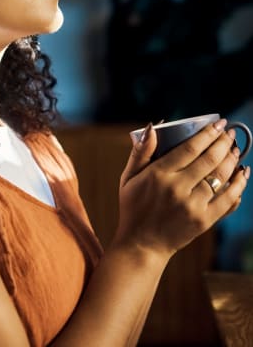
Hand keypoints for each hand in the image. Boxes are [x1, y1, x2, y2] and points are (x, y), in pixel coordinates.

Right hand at [113, 120, 249, 259]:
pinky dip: (238, 186)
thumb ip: (140, 152)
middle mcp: (177, 189)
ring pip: (220, 178)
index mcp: (158, 175)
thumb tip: (152, 127)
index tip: (218, 124)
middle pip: (209, 160)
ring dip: (232, 161)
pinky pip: (227, 200)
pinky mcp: (203, 221)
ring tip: (236, 149)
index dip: (207, 134)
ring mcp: (192, 206)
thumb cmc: (133, 207)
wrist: (141, 244)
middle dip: (223, 143)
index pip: (189, 148)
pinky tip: (242, 174)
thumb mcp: (128, 177)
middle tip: (229, 132)